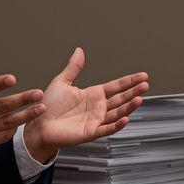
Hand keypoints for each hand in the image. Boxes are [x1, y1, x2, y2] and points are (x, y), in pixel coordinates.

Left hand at [24, 47, 149, 161]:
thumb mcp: (62, 82)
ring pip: (118, 113)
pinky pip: (107, 128)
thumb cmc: (48, 106)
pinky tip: (126, 118)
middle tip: (145, 85)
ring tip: (139, 99)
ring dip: (129, 107)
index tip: (142, 76)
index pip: (116, 86)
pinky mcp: (91, 132)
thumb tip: (79, 51)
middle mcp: (98, 107)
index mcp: (93, 94)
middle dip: (134, 92)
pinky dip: (117, 125)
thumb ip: (73, 68)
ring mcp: (96, 120)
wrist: (38, 124)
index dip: (129, 81)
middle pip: (121, 99)